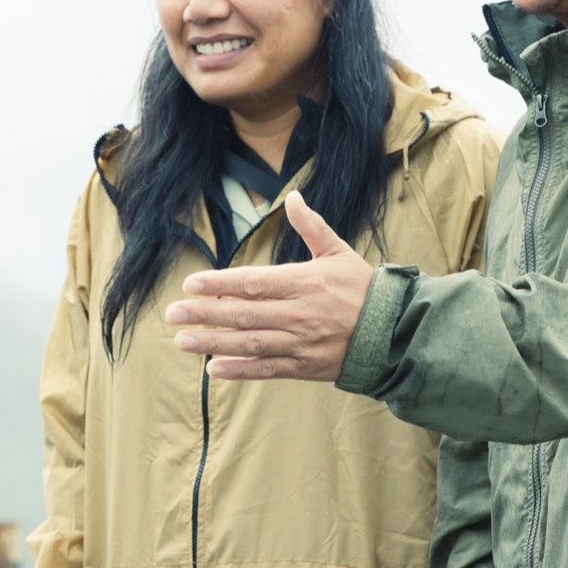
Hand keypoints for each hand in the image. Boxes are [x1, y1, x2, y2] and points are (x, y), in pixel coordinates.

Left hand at [163, 191, 374, 380]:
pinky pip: (267, 369)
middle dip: (205, 314)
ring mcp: (301, 343)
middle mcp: (299, 314)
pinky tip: (214, 369)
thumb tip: (294, 197)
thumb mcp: (339, 252)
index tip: (191, 285)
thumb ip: (312, 227)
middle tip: (172, 313)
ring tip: (182, 341)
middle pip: (244, 314)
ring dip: (213, 343)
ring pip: (250, 344)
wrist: (395, 331)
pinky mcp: (305, 366)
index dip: (220, 285)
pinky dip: (240, 371)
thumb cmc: (363, 288)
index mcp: (304, 283)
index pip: (253, 283)